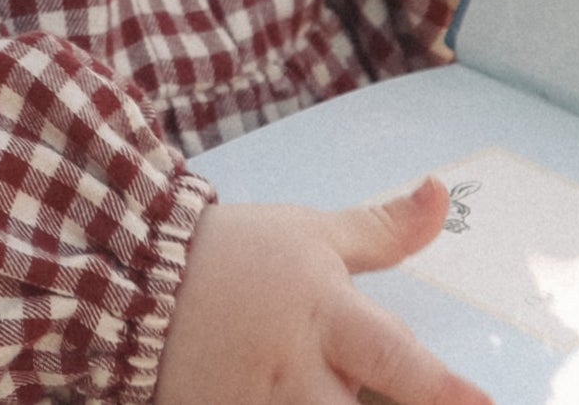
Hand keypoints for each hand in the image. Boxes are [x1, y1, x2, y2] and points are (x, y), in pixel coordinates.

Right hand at [155, 177, 492, 404]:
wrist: (136, 275)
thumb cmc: (239, 252)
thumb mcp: (312, 232)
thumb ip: (383, 229)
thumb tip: (441, 194)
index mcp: (323, 314)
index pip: (393, 359)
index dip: (440, 390)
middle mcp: (295, 371)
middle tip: (418, 404)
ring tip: (344, 397)